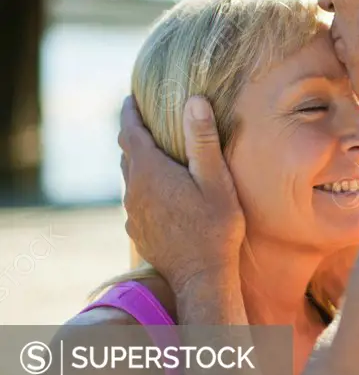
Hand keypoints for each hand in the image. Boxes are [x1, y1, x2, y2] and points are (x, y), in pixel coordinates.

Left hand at [119, 95, 245, 294]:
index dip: (129, 112)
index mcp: (150, 171)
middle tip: (148, 121)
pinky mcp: (137, 230)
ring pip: (131, 178)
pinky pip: (137, 200)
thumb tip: (194, 100)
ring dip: (141, 162)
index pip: (129, 131)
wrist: (201, 277)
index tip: (131, 97)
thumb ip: (203, 140)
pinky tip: (164, 193)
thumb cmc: (214, 228)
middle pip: (127, 153)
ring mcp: (133, 212)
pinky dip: (146, 187)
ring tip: (158, 155)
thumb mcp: (215, 181)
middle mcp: (134, 189)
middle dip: (135, 135)